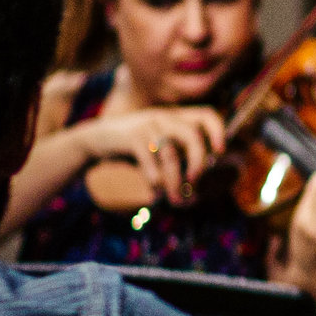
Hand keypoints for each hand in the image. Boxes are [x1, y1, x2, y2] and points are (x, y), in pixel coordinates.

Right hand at [81, 105, 227, 203]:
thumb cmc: (133, 149)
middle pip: (193, 135)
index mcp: (176, 118)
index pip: (206, 114)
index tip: (221, 152)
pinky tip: (155, 189)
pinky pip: (149, 157)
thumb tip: (198, 193)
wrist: (94, 138)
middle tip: (195, 182)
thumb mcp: (158, 147)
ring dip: (175, 181)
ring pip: (170, 153)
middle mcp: (165, 117)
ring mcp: (147, 124)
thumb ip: (177, 159)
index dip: (219, 131)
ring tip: (176, 200)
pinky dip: (154, 176)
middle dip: (199, 162)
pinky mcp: (130, 135)